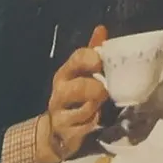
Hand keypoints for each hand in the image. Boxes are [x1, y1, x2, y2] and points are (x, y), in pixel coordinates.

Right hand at [37, 24, 108, 162]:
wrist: (56, 133)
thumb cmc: (75, 99)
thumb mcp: (81, 75)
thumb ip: (92, 54)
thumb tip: (101, 29)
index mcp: (66, 73)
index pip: (77, 58)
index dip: (91, 58)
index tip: (102, 62)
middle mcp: (60, 92)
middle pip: (78, 86)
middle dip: (95, 88)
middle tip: (106, 91)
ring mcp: (60, 114)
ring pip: (82, 109)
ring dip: (96, 107)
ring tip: (102, 107)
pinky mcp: (66, 134)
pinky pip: (84, 129)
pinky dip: (93, 125)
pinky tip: (97, 123)